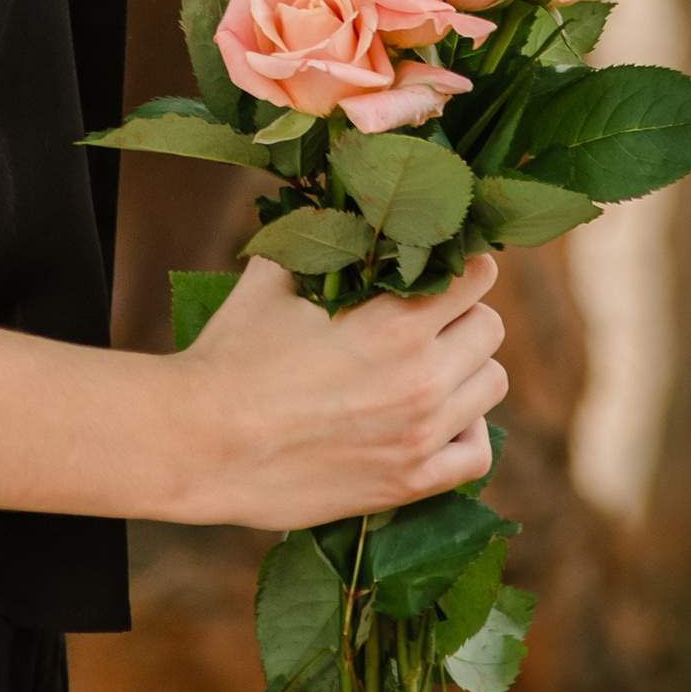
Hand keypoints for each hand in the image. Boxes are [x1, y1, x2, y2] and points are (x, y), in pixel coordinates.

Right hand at [165, 250, 506, 530]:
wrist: (199, 444)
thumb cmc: (231, 356)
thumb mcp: (272, 280)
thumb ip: (318, 240)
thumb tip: (337, 208)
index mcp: (395, 321)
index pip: (476, 276)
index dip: (460, 265)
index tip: (440, 269)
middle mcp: (422, 377)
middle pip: (490, 328)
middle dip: (463, 315)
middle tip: (430, 319)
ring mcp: (421, 435)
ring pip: (491, 384)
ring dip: (466, 370)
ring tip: (428, 367)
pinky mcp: (410, 483)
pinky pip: (477, 453)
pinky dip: (465, 431)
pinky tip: (435, 421)